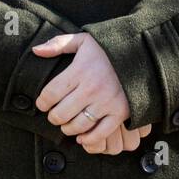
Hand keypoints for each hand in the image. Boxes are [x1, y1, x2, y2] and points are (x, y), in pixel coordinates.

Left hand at [30, 32, 152, 152]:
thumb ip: (58, 44)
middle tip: (53, 116)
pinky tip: (82, 137)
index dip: (42, 102)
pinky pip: (100, 133)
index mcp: (80, 70)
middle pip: (61, 113)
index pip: (50, 93)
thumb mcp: (84, 39)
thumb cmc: (109, 48)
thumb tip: (36, 51)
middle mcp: (91, 88)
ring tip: (66, 125)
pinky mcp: (120, 113)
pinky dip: (88, 139)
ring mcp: (106, 102)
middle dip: (53, 117)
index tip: (41, 104)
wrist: (142, 54)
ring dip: (68, 129)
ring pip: (78, 125)